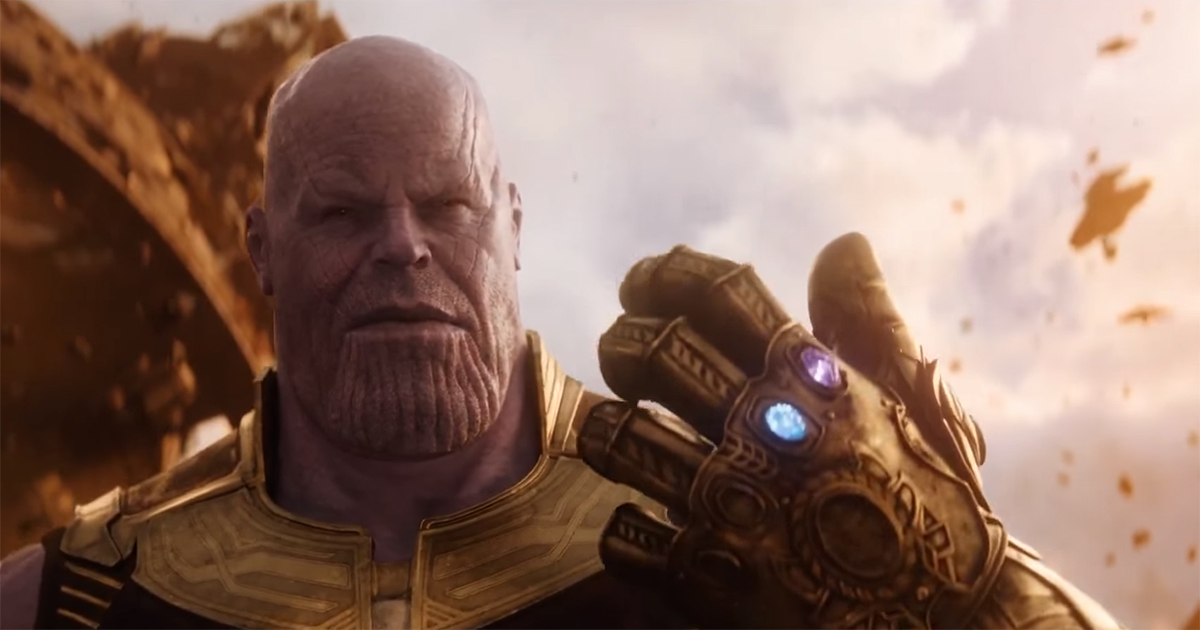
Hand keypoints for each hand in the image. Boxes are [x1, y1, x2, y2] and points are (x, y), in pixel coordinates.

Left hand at [578, 233, 1005, 628]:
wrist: (951, 621)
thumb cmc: (931, 504)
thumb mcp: (911, 403)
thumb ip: (866, 320)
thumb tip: (844, 243)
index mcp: (814, 380)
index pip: (721, 293)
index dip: (666, 276)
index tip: (640, 284)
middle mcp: (767, 430)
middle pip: (657, 352)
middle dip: (624, 345)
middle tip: (625, 359)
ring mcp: (733, 506)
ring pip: (622, 438)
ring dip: (607, 429)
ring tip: (616, 431)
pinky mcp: (709, 580)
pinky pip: (626, 537)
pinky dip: (626, 530)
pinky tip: (645, 526)